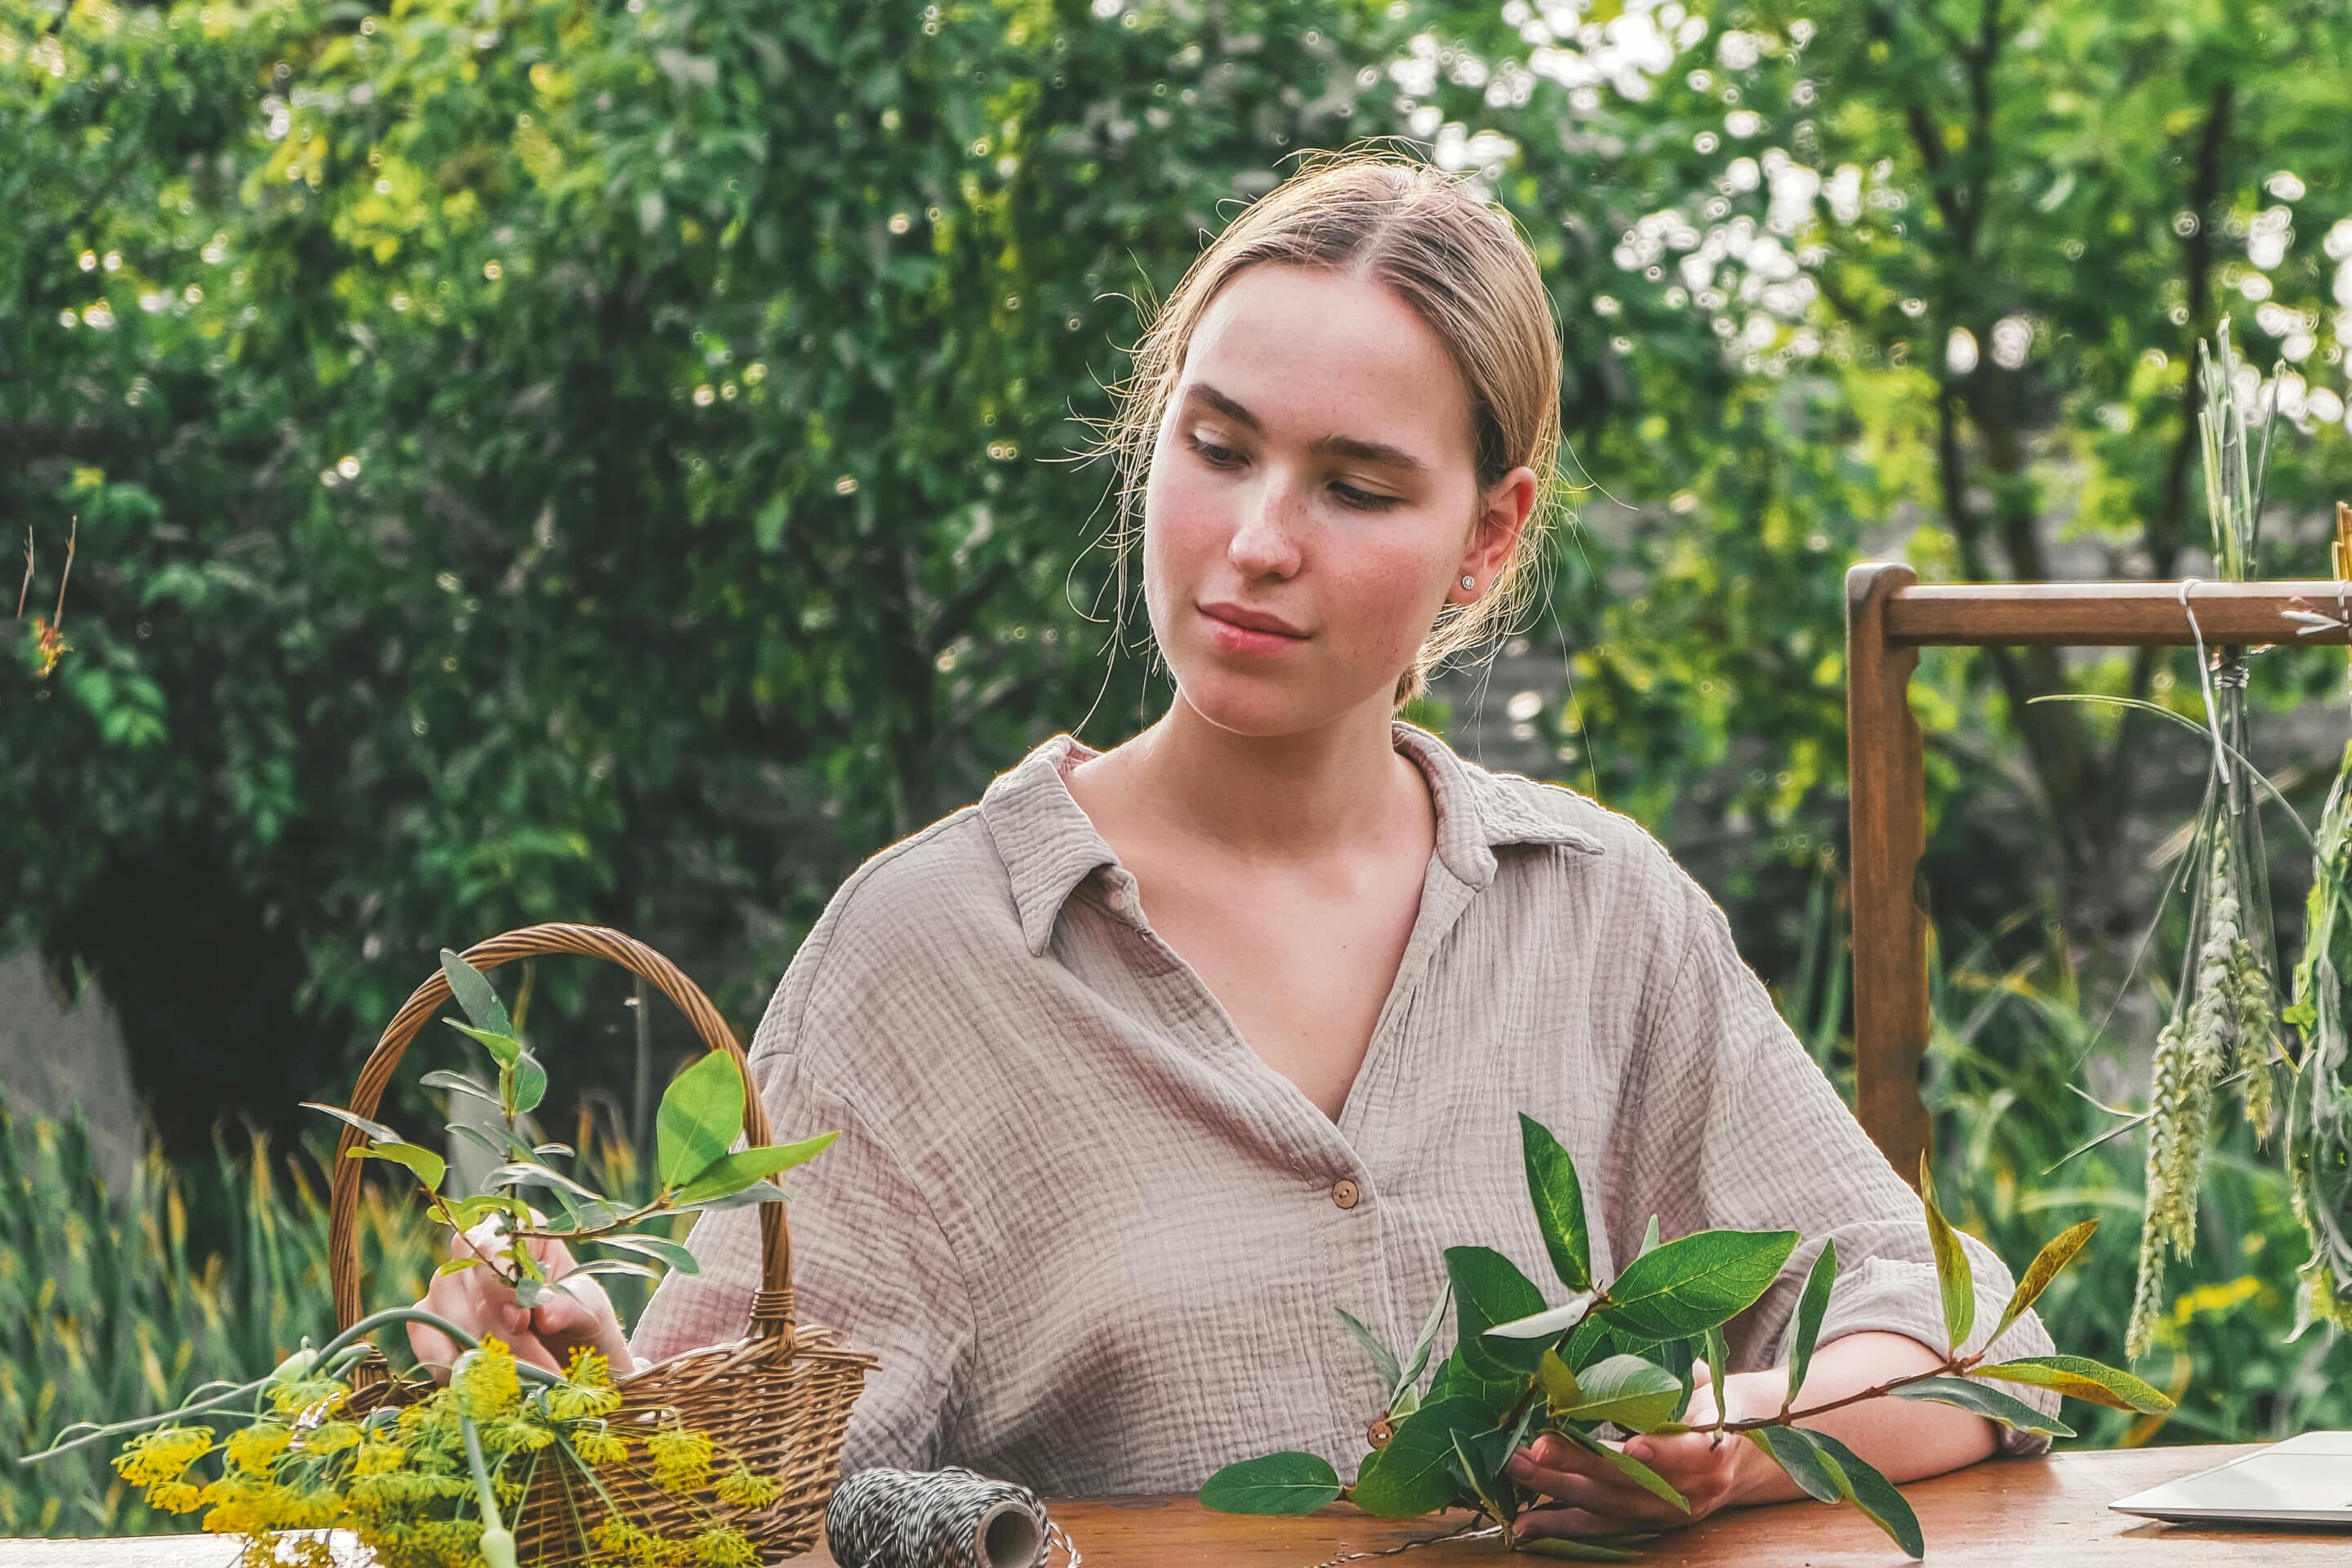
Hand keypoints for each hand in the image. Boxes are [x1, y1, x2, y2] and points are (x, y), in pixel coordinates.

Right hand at [407, 1208, 636, 1381]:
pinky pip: (424, 1332)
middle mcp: (478, 1249)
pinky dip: (446, 1363)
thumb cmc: (579, 1320)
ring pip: (448, 1313)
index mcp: (522, 1234)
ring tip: (521, 1381)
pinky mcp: (430, 1315)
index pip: (496, 1245)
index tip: (523, 1322)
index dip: (504, 1286)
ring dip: (483, 1355)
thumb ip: (569, 1306)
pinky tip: (476, 1382)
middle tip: (537, 1368)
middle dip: (503, 1335)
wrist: (567, 1356)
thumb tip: (545, 1314)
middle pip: (471, 1284)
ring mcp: (449, 1281)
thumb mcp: (589, 1310)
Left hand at [1505, 1360, 1758, 1543]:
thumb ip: (1669, 1369)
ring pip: (1612, 1507)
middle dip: (1583, 1466)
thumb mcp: (1704, 1377)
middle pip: (1637, 1483)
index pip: (1693, 1451)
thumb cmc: (1716, 1399)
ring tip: (1517, 1471)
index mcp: (1717, 1445)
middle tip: (1537, 1450)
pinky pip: (1602, 1528)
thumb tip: (1614, 1332)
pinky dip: (1561, 1525)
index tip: (1634, 1446)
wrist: (1748, 1452)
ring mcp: (1670, 1512)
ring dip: (1559, 1492)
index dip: (1665, 1451)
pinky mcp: (1647, 1524)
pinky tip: (1523, 1524)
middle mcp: (1696, 1489)